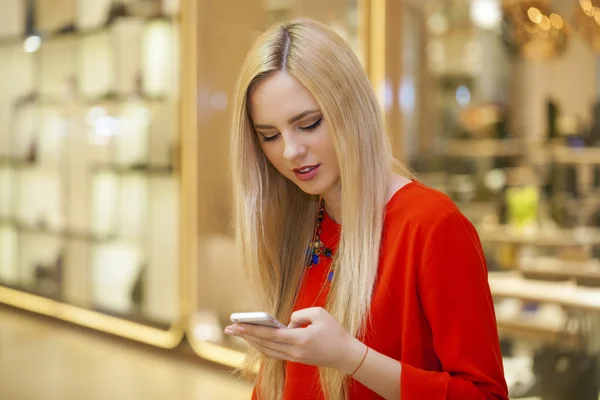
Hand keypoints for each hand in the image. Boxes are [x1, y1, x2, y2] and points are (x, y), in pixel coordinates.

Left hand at [224, 307, 365, 373]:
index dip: (252, 329)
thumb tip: (286, 322)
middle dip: (245, 335)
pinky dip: (262, 346)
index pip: (270, 335)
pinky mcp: (295, 359)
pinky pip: (274, 353)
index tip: (237, 324)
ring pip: (267, 350)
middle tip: (229, 327)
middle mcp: (294, 351)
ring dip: (252, 341)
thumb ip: (298, 314)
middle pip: (264, 344)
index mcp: (300, 339)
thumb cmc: (334, 332)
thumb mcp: (319, 313)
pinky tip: (255, 340)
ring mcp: (294, 357)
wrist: (346, 355)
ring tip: (239, 333)